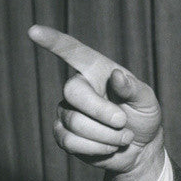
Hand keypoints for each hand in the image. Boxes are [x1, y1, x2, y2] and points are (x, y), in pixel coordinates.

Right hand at [28, 25, 164, 180]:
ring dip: (106, 135)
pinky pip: (70, 141)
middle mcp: (78, 88)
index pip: (73, 52)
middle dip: (101, 112)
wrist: (141, 149)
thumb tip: (117, 76)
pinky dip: (96, 148)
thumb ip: (133, 88)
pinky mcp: (63, 134)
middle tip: (123, 122)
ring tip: (123, 137)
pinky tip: (109, 147)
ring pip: (75, 122)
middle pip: (73, 92)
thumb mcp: (147, 100)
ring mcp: (67, 111)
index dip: (54, 41)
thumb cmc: (143, 117)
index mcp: (97, 72)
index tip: (34, 31)